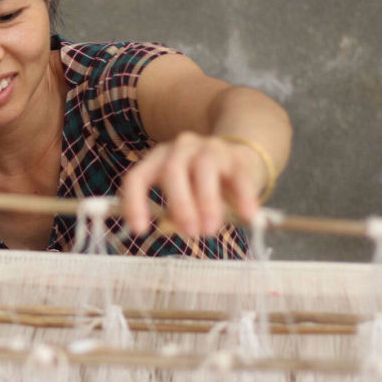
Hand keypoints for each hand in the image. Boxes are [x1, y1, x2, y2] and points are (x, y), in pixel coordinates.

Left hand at [121, 132, 267, 236]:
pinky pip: (239, 176)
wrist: (239, 162)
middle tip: (189, 233)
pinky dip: (243, 197)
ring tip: (210, 230)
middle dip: (180, 204)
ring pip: (204, 169)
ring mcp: (209, 148)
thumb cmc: (200, 187)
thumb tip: (173, 227)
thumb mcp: (182, 200)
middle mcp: (180, 148)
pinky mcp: (238, 156)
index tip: (139, 231)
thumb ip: (173, 214)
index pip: (136, 177)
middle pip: (172, 171)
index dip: (134, 203)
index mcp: (157, 159)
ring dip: (206, 202)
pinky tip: (248, 216)